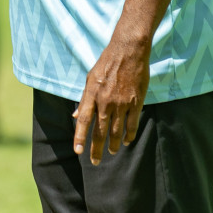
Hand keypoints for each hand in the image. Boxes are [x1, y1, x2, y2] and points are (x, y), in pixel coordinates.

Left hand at [72, 33, 149, 164]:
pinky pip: (132, 124)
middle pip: (99, 131)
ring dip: (113, 144)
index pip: (83, 121)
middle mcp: (105, 101)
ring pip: (116, 131)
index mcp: (92, 94)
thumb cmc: (106, 64)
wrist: (128, 51)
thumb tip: (76, 115)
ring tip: (111, 151)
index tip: (78, 151)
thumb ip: (84, 99)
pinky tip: (127, 141)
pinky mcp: (136, 102)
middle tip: (95, 161)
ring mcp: (121, 103)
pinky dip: (129, 135)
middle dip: (96, 149)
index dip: (80, 137)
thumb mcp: (90, 78)